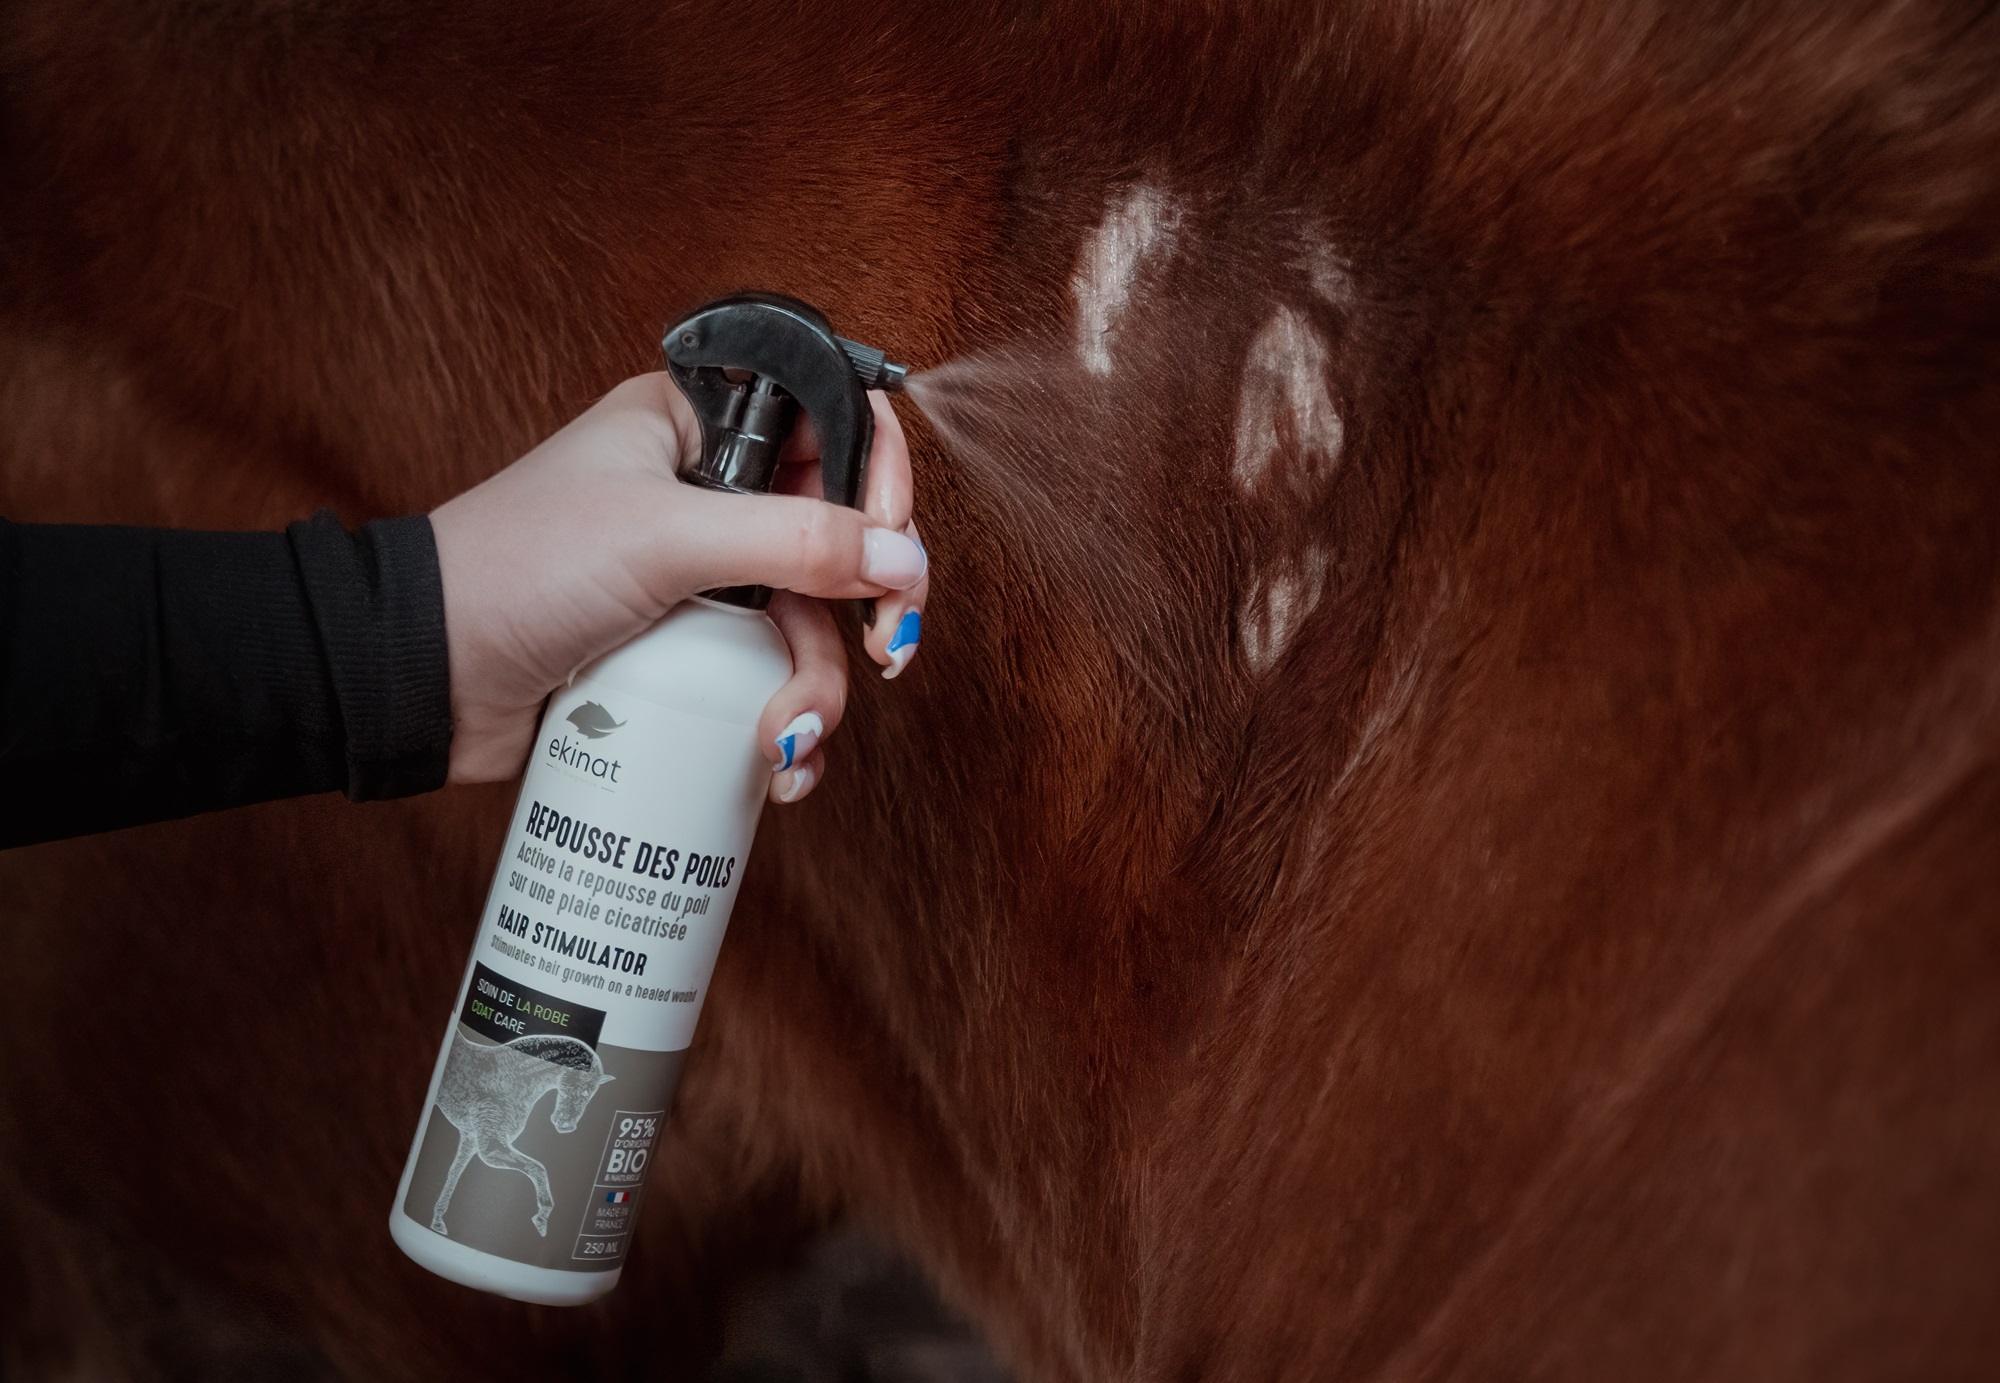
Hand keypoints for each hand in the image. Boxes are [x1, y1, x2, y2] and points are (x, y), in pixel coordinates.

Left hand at [430, 372, 927, 800]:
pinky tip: (775, 766)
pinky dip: (785, 724)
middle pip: (837, 540)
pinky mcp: (688, 651)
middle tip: (882, 654)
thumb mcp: (664, 540)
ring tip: (787, 739)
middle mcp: (706, 494)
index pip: (830, 426)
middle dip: (862, 610)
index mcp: (697, 427)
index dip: (880, 486)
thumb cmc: (512, 571)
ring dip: (817, 688)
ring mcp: (700, 578)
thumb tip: (902, 558)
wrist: (422, 677)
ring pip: (809, 625)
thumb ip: (793, 540)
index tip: (894, 553)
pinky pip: (770, 679)